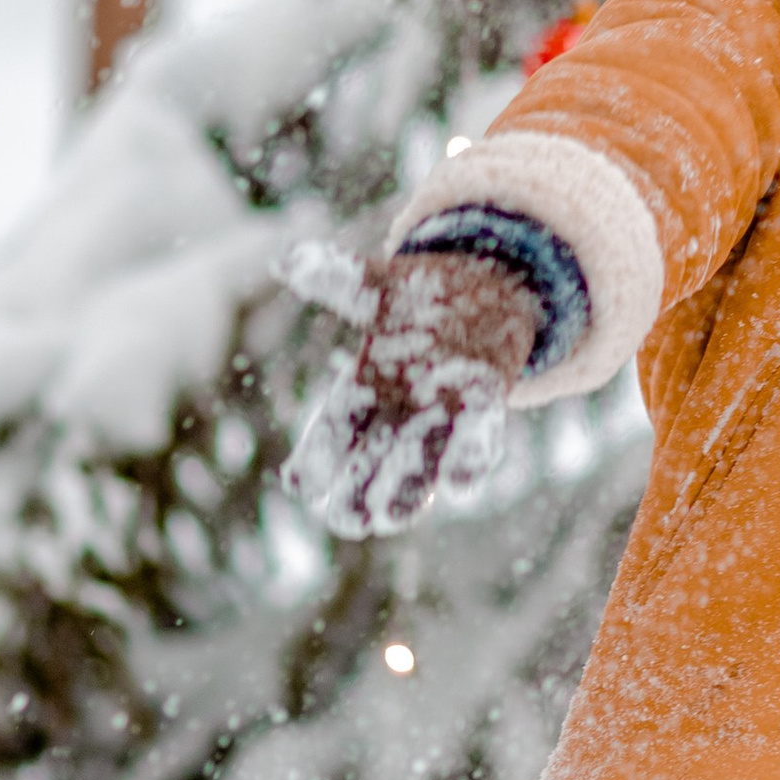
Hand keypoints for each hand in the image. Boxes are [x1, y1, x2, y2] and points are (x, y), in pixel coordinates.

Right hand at [286, 250, 540, 536]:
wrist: (494, 288)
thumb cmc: (426, 295)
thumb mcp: (380, 286)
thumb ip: (339, 279)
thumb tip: (285, 259)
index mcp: (368, 384)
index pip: (334, 427)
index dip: (317, 456)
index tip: (300, 484)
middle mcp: (402, 408)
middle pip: (372, 457)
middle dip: (358, 489)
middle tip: (346, 520)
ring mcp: (444, 411)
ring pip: (419, 460)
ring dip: (407, 490)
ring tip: (389, 518)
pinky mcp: (487, 401)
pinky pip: (476, 437)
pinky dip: (468, 459)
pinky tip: (459, 483)